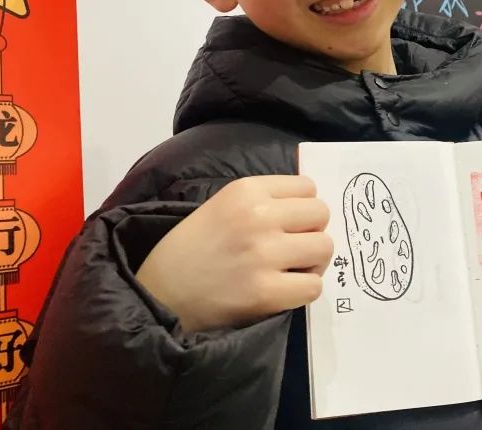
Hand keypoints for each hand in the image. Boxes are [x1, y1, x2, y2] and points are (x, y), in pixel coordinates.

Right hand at [136, 175, 332, 332]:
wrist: (157, 294)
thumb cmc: (188, 250)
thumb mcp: (221, 207)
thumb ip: (262, 202)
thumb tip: (308, 203)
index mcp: (245, 190)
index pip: (307, 187)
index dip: (303, 207)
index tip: (291, 224)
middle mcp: (258, 216)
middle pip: (321, 214)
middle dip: (312, 232)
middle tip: (294, 249)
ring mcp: (264, 254)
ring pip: (324, 248)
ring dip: (312, 261)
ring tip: (291, 270)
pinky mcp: (266, 292)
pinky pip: (313, 286)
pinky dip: (303, 290)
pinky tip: (284, 290)